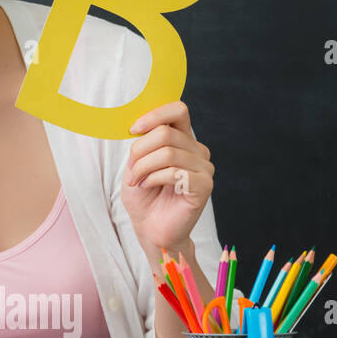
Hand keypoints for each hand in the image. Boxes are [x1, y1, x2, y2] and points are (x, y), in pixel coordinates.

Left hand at [121, 101, 213, 256]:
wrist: (150, 228)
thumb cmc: (143, 195)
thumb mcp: (135, 163)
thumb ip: (142, 142)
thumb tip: (139, 124)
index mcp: (183, 139)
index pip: (178, 110)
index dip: (153, 115)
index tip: (133, 129)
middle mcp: (197, 150)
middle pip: (165, 133)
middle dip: (139, 151)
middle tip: (132, 171)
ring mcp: (204, 167)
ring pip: (168, 152)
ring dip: (143, 168)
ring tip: (138, 181)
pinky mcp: (204, 185)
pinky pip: (175, 172)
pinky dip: (153, 178)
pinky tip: (149, 186)